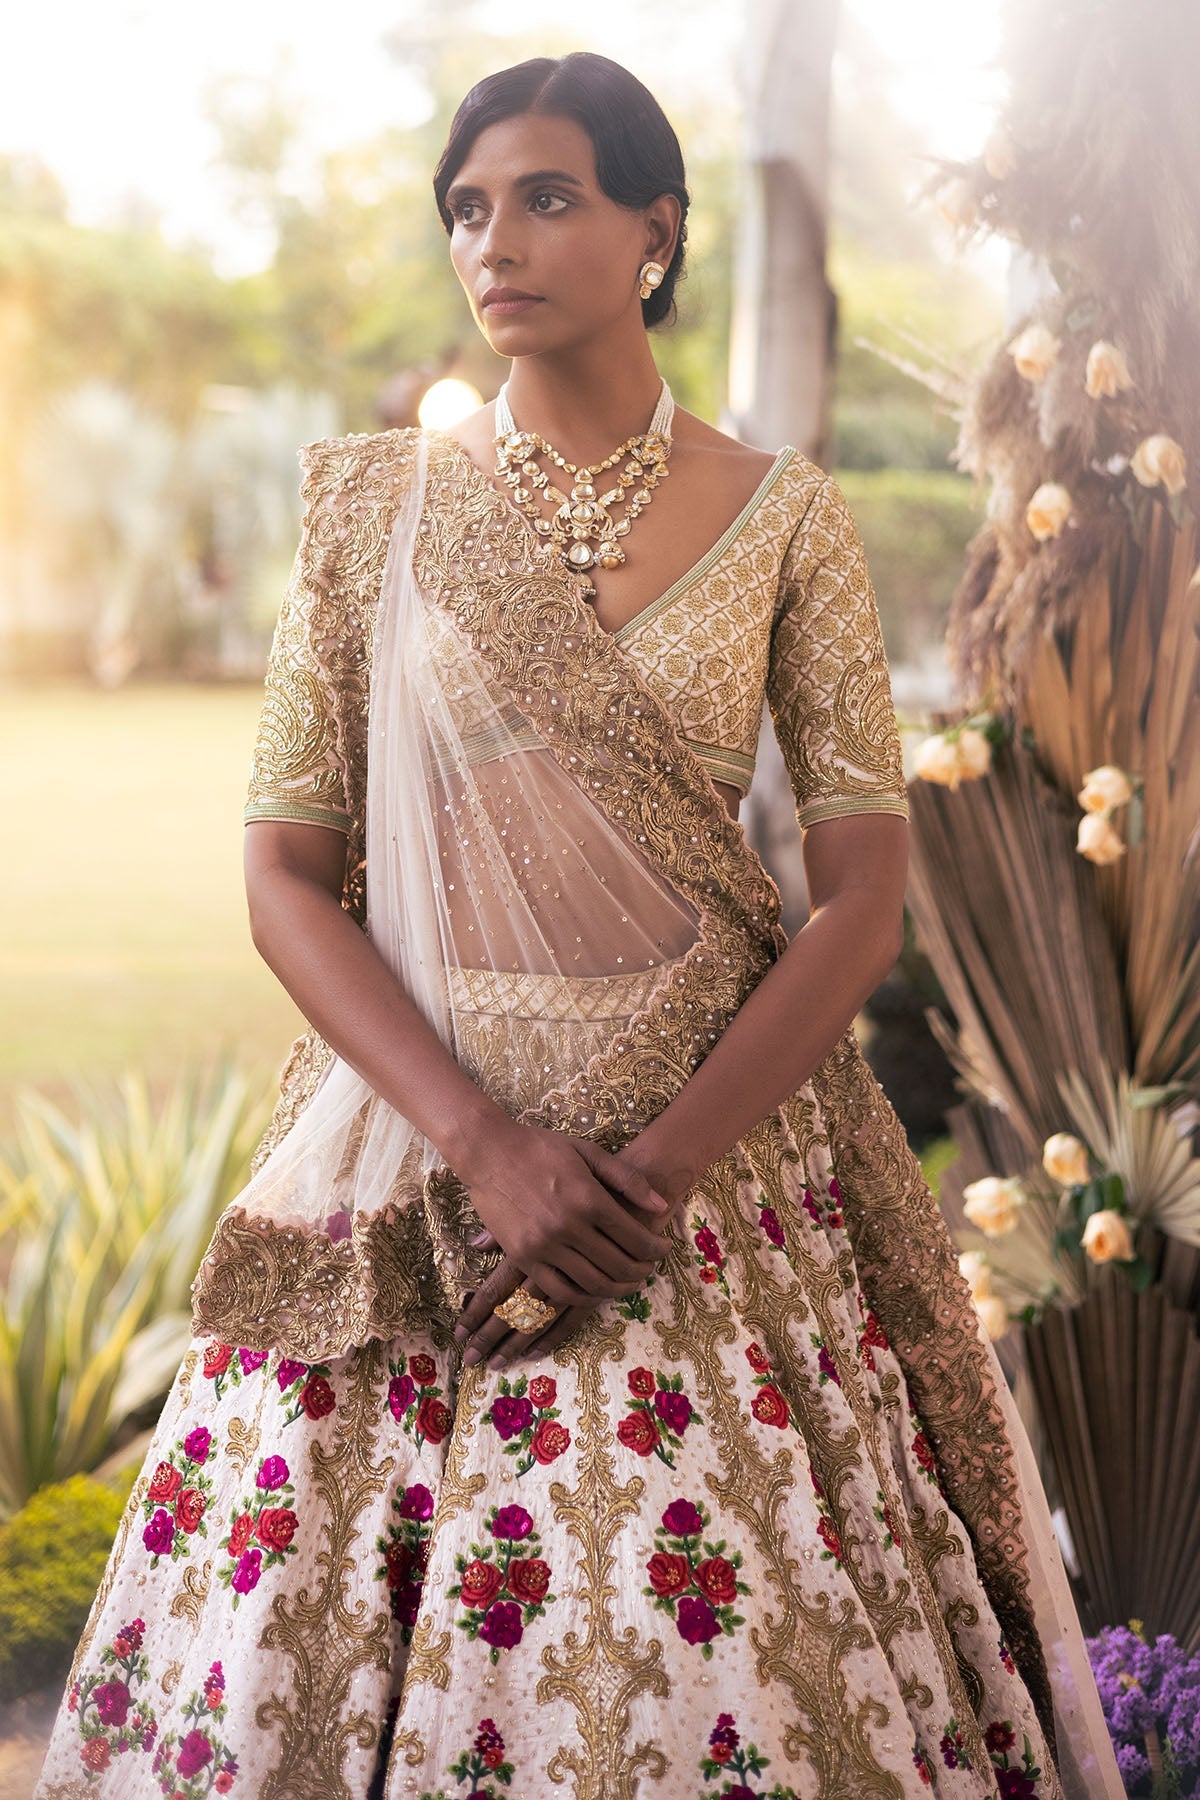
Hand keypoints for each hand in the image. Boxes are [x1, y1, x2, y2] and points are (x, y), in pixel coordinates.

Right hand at [454, 1123, 672, 1308]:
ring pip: (593, 1283)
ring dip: (618, 1289)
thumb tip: (661, 1206)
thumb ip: (627, 1179)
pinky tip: (595, 1291)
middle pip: (618, 1265)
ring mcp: (544, 1245)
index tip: (663, 1248)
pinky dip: (583, 1297)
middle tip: (650, 1268)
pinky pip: (559, 1290)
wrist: (489, 1151)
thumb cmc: (541, 1148)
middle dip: (642, 1270)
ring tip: (628, 1283)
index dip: (655, 1248)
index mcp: (589, 1198)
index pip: (635, 1237)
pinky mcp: (523, 1257)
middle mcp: (568, 1226)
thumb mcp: (588, 1152)